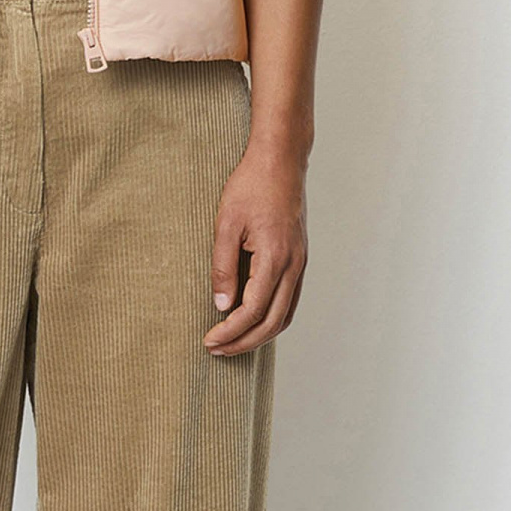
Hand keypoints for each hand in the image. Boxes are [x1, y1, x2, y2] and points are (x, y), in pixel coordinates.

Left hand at [204, 144, 307, 354]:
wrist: (280, 161)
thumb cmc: (251, 186)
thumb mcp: (225, 224)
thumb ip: (223, 267)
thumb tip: (222, 305)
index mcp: (275, 258)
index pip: (253, 310)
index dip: (230, 331)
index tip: (209, 340)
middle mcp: (294, 265)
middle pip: (273, 321)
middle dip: (244, 342)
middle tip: (217, 350)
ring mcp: (301, 263)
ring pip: (286, 314)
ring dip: (260, 334)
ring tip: (233, 341)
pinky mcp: (300, 259)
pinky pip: (290, 300)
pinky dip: (273, 318)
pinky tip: (252, 320)